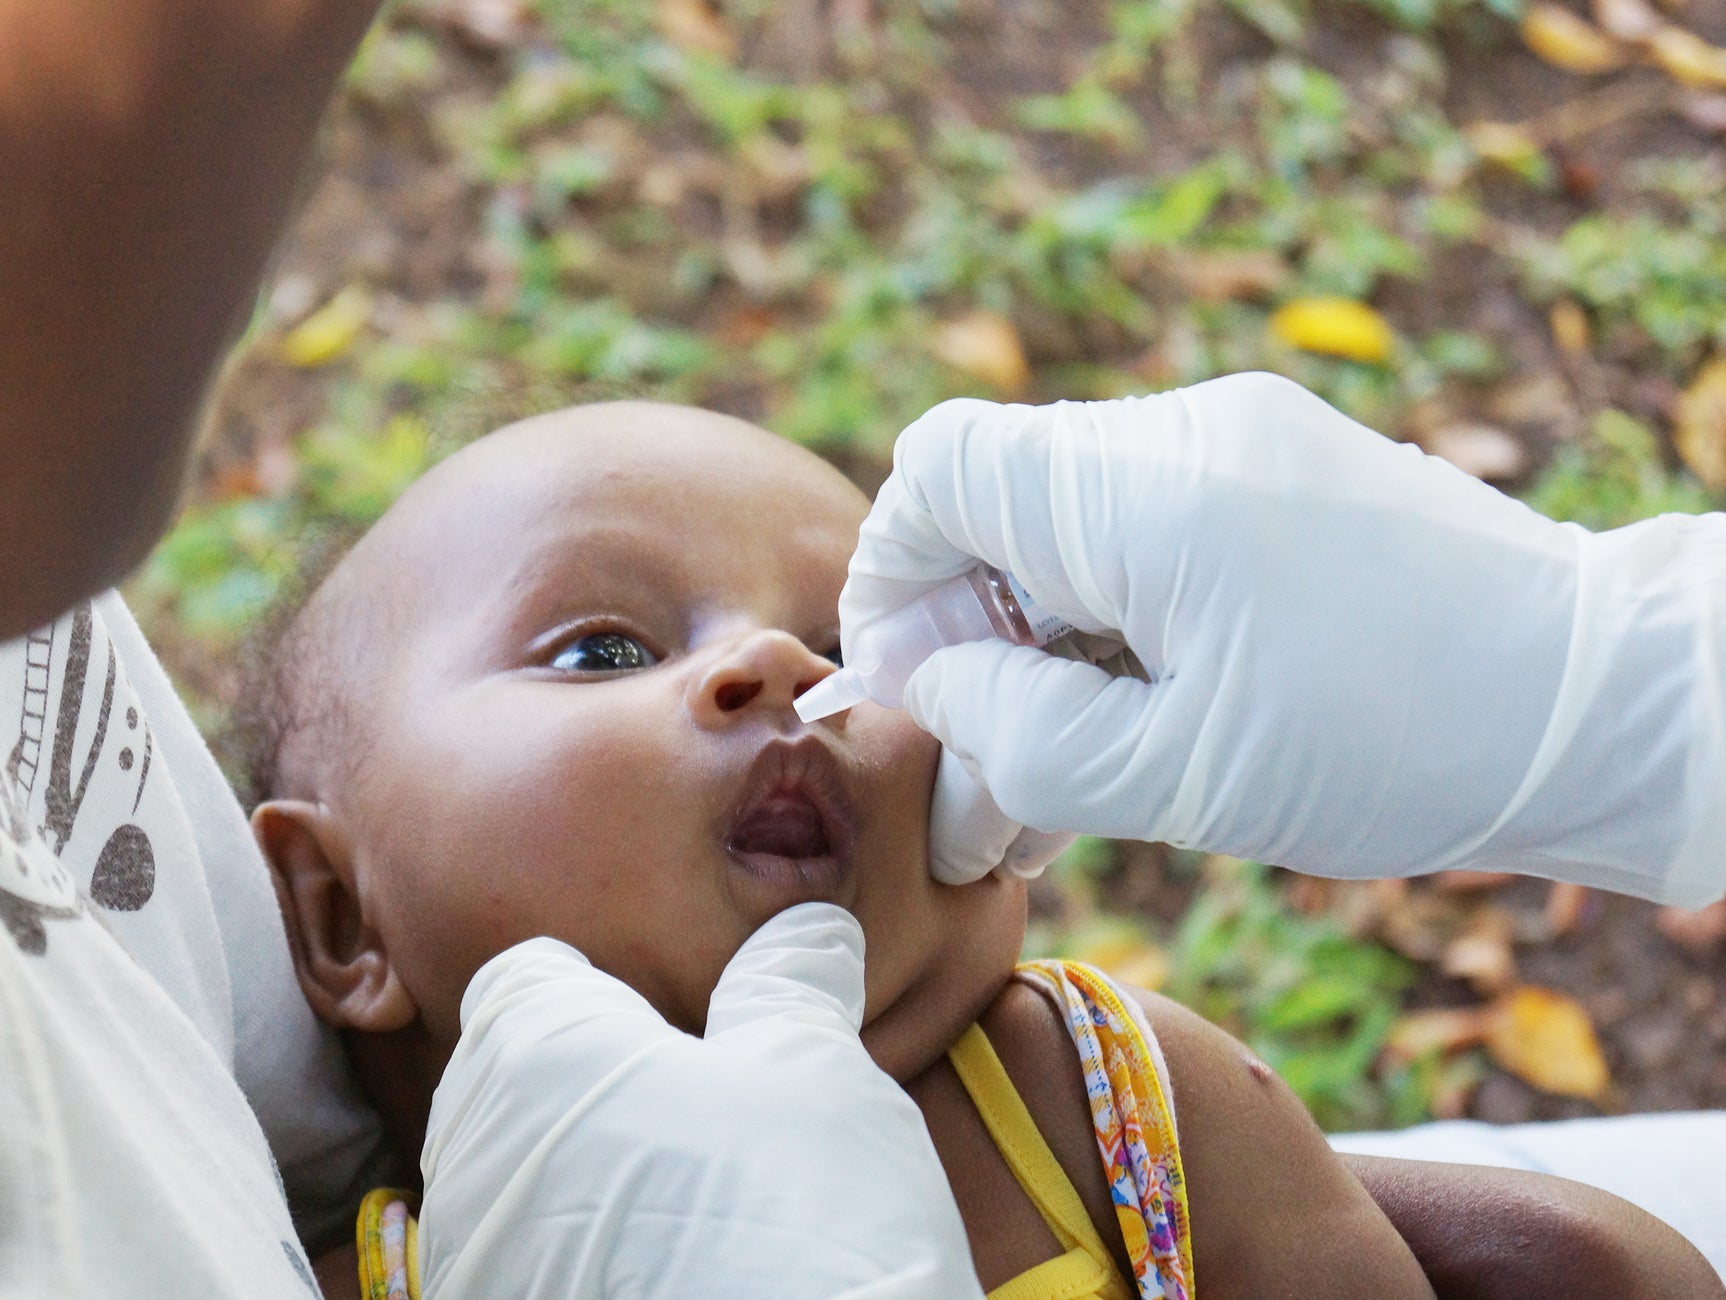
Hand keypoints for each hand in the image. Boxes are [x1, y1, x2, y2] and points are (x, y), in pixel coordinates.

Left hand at [418, 903, 978, 1298]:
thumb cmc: (796, 1218)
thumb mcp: (815, 1072)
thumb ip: (787, 985)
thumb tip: (806, 929)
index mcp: (532, 1049)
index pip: (530, 976)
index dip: (611, 986)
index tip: (683, 1022)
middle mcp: (470, 1151)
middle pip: (516, 1078)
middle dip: (598, 1083)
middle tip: (710, 1117)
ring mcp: (473, 1262)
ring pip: (519, 1179)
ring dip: (587, 1177)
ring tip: (698, 1207)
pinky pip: (527, 1267)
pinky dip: (583, 1260)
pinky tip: (673, 1273)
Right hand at [843, 372, 1725, 903]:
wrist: (1607, 696)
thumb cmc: (1401, 742)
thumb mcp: (1179, 775)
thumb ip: (1018, 744)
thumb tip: (923, 708)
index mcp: (1145, 491)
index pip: (938, 468)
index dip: (897, 575)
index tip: (919, 688)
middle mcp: (1187, 429)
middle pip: (998, 491)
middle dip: (969, 619)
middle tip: (999, 750)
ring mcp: (1245, 436)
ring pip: (1071, 510)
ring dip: (1043, 622)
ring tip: (1078, 746)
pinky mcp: (1287, 466)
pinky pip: (1149, 516)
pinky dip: (1116, 603)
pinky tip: (1149, 699)